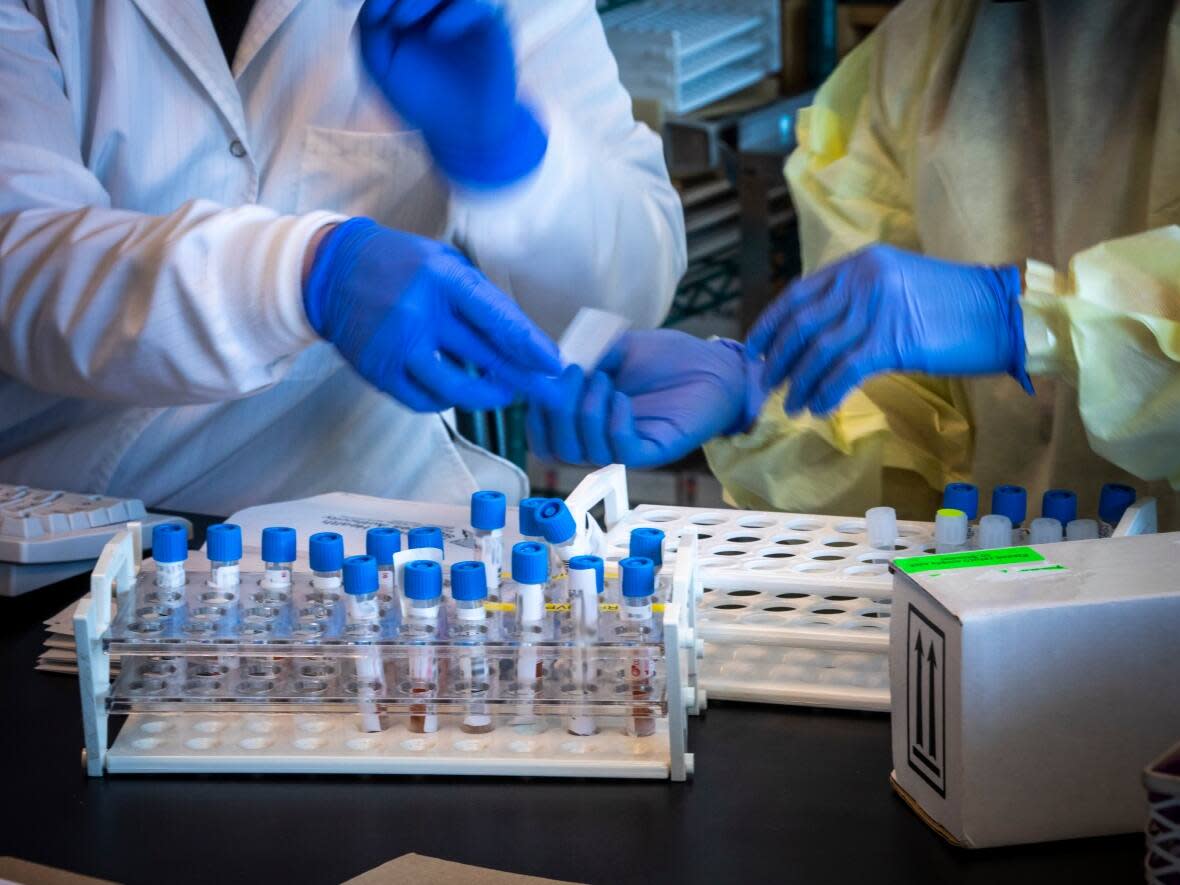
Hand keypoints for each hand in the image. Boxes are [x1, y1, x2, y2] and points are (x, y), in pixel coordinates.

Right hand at [305, 218, 559, 411]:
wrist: (333, 270)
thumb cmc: (402, 265)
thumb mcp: (445, 263)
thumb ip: (482, 300)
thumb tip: (525, 344)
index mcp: (442, 277)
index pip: (498, 319)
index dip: (531, 347)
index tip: (555, 366)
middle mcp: (419, 312)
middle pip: (485, 357)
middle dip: (525, 380)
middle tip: (552, 395)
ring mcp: (396, 345)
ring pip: (456, 388)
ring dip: (489, 396)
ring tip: (504, 393)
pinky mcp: (378, 370)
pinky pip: (424, 401)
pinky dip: (446, 400)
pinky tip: (455, 390)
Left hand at [358, 0, 546, 187]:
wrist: (463, 131)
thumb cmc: (421, 98)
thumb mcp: (382, 66)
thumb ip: (370, 29)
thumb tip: (374, 2)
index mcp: (411, 5)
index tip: (372, 19)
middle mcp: (439, 2)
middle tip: (387, 18)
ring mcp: (466, 10)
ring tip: (399, 21)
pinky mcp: (492, 24)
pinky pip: (478, 4)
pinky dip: (455, 13)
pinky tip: (436, 34)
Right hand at [527, 331, 764, 467]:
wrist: (716, 365)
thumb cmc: (668, 359)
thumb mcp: (615, 349)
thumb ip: (583, 356)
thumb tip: (551, 366)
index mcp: (586, 422)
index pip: (544, 439)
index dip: (536, 416)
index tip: (544, 380)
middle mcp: (601, 440)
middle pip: (557, 450)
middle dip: (557, 410)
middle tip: (575, 373)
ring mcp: (627, 448)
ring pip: (584, 452)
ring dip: (585, 413)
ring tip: (604, 380)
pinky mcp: (655, 450)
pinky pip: (621, 451)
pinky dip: (613, 423)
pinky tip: (622, 398)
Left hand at [747, 244, 1030, 415]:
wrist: (1003, 314)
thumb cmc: (953, 309)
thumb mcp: (897, 289)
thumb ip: (856, 303)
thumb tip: (816, 336)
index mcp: (860, 263)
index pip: (797, 295)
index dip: (769, 326)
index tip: (754, 352)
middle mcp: (863, 278)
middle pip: (801, 325)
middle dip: (776, 361)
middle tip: (764, 387)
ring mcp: (877, 307)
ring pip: (818, 351)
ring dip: (798, 383)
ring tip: (790, 405)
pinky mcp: (893, 339)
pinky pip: (843, 370)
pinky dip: (825, 392)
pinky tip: (818, 408)